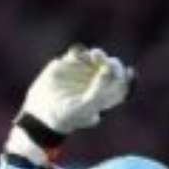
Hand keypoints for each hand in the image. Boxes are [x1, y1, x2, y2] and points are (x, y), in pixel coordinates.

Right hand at [10, 46, 133, 160]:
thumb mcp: (83, 108)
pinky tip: (77, 55)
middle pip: (112, 69)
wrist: (41, 113)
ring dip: (99, 55)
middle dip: (112, 64)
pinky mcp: (69, 64)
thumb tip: (107, 70)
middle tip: (108, 62)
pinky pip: (79, 53)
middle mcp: (96, 84)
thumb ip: (98, 92)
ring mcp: (83, 73)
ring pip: (98, 58)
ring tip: (95, 55)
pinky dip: (81, 52)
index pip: (122, 86)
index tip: (128, 72)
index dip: (127, 79)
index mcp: (104, 98)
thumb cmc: (64, 116)